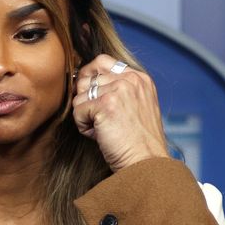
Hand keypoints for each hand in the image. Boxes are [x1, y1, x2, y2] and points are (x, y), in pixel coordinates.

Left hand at [71, 54, 170, 172]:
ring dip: (86, 116)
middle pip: (86, 79)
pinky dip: (84, 127)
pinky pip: (78, 111)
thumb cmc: (139, 143)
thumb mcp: (138, 107)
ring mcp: (119, 90)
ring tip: (103, 130)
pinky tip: (100, 136)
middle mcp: (130, 80)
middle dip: (87, 102)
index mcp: (140, 78)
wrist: (146, 164)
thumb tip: (83, 80)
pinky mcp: (105, 105)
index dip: (89, 75)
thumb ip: (119, 90)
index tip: (89, 94)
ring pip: (80, 96)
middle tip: (102, 121)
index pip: (102, 61)